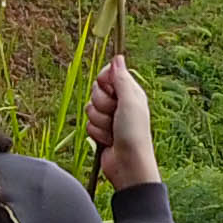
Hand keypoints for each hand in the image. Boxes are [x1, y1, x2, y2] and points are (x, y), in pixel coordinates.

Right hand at [87, 55, 160, 187]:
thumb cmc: (134, 134)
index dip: (104, 80)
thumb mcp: (130, 102)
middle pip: (96, 91)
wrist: (128, 165)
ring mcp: (110, 117)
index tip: (108, 88)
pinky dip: (96, 133)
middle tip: (115, 115)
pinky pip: (88, 124)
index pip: (107, 74)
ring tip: (113, 131)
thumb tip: (117, 57)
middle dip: (102, 104)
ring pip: (89, 108)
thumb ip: (122, 79)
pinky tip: (108, 140)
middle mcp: (120, 102)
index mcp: (129, 92)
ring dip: (99, 121)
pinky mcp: (101, 131)